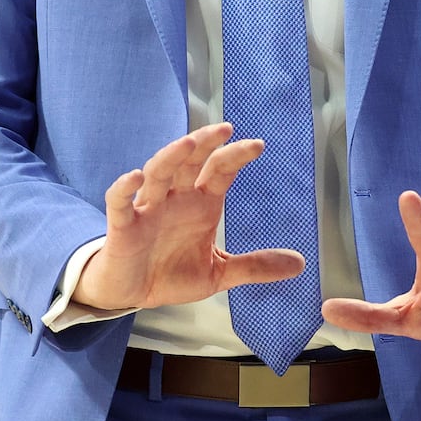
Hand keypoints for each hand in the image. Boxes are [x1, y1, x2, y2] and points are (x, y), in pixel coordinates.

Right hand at [71, 122, 306, 310]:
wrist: (131, 293)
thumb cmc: (170, 273)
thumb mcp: (218, 274)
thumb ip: (255, 266)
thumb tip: (299, 263)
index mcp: (200, 204)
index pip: (219, 171)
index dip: (236, 156)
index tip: (258, 146)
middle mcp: (175, 199)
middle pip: (189, 161)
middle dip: (205, 143)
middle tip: (224, 128)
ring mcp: (147, 209)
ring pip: (158, 173)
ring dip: (171, 156)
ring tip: (187, 144)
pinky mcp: (123, 226)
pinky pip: (120, 202)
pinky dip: (125, 188)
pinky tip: (135, 177)